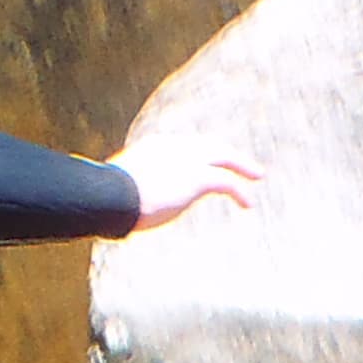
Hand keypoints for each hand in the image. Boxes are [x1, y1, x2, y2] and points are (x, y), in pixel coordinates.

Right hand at [112, 133, 262, 230]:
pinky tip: (248, 203)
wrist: (110, 198)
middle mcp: (173, 147)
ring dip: (241, 165)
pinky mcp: (196, 177)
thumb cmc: (105, 201)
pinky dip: (240, 191)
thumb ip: (125, 198)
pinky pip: (226, 182)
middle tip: (242, 162)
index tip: (207, 164)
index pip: (182, 147)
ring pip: (223, 156)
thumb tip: (114, 217)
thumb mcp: (115, 195)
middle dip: (225, 153)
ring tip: (257, 175)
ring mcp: (186, 160)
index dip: (198, 155)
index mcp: (153, 147)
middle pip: (207, 145)